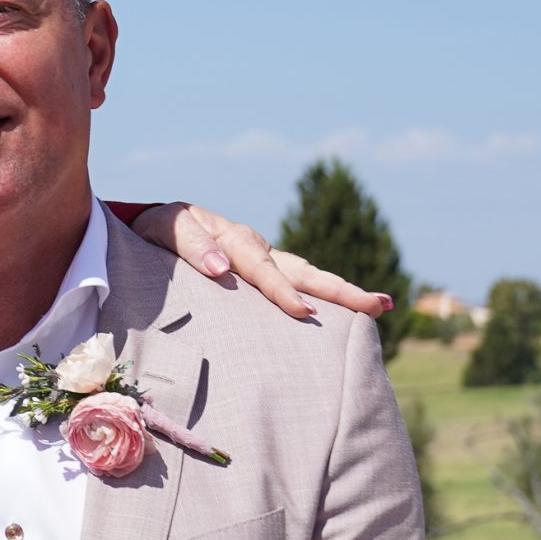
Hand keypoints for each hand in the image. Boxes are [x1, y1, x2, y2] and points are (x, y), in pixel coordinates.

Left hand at [131, 202, 394, 322]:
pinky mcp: (264, 272)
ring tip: (383, 306)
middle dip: (340, 290)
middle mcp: (256, 248)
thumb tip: (222, 270)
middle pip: (303, 271)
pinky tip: (352, 314)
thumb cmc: (156, 232)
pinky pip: (298, 284)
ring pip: (309, 276)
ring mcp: (264, 259)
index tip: (304, 312)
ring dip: (344, 292)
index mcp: (233, 239)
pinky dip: (324, 297)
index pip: (262, 269)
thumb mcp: (164, 230)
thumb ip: (190, 246)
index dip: (281, 290)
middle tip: (378, 305)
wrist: (156, 224)